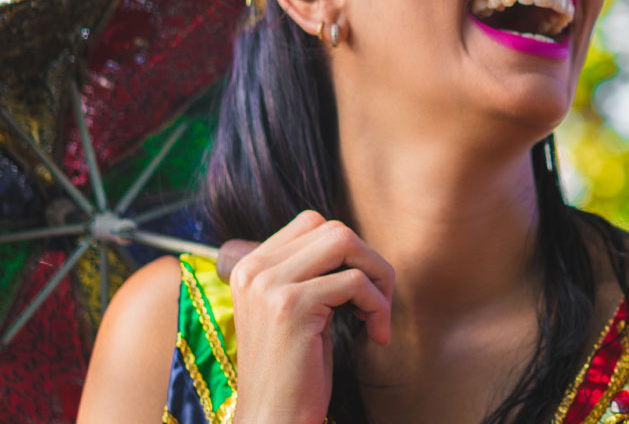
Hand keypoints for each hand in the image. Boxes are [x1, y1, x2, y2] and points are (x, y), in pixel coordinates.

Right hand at [225, 210, 394, 423]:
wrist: (274, 418)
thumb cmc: (295, 370)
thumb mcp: (298, 312)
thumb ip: (311, 274)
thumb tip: (354, 245)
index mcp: (250, 267)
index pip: (313, 223)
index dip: (349, 251)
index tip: (360, 288)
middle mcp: (253, 269)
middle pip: (333, 229)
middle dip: (370, 260)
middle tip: (378, 302)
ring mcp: (269, 285)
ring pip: (345, 242)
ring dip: (377, 276)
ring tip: (377, 315)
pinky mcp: (290, 306)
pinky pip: (355, 282)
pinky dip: (378, 306)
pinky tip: (375, 335)